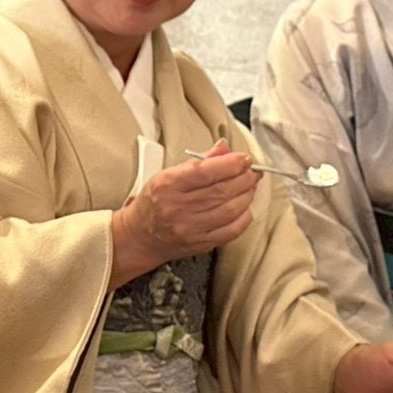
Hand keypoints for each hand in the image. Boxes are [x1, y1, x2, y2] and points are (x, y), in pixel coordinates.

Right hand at [110, 139, 259, 286]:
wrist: (141, 236)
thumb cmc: (155, 202)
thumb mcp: (168, 174)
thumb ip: (199, 161)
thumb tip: (225, 148)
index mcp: (168, 185)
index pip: (206, 171)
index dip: (231, 164)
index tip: (244, 159)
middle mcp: (178, 207)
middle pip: (222, 190)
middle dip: (244, 178)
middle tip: (252, 172)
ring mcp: (190, 228)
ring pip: (230, 209)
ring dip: (247, 195)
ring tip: (249, 187)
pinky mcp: (200, 244)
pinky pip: (232, 231)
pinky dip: (244, 217)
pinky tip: (244, 208)